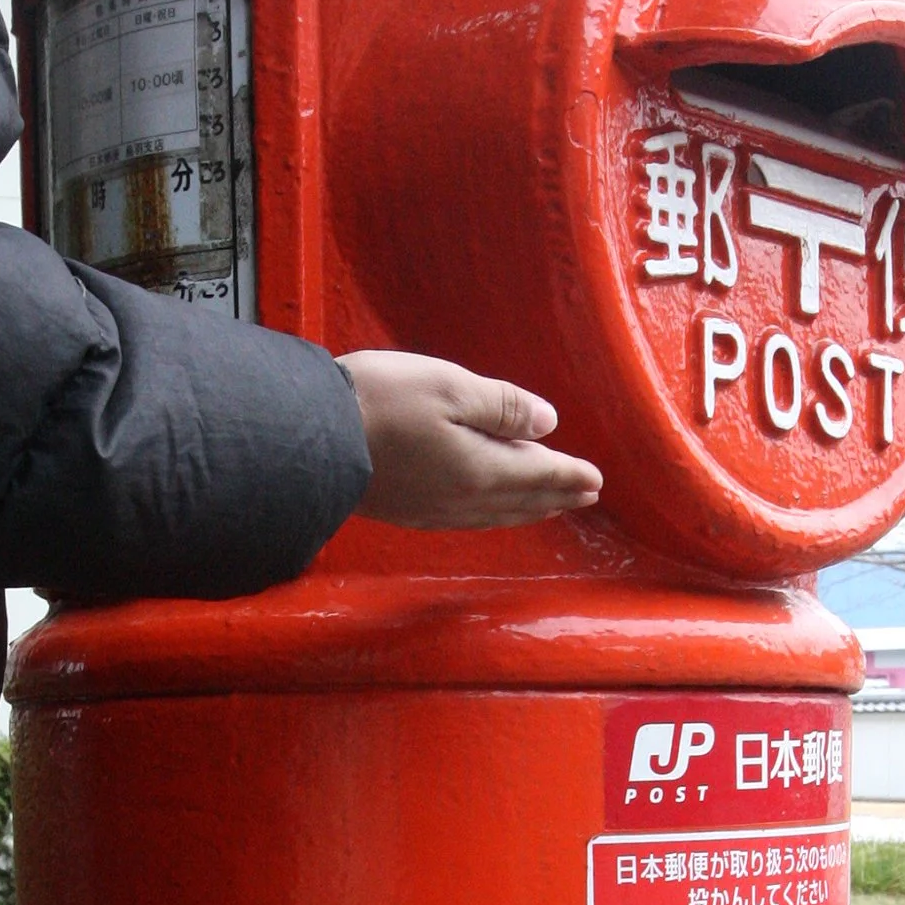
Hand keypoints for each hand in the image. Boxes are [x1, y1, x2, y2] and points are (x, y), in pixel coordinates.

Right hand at [337, 351, 603, 530]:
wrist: (308, 437)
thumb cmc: (378, 402)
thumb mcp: (449, 386)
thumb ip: (503, 405)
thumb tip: (546, 423)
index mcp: (480, 469)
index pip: (538, 472)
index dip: (570, 474)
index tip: (596, 478)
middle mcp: (461, 499)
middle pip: (521, 500)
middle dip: (556, 495)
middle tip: (584, 494)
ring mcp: (431, 509)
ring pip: (495, 514)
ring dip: (526, 509)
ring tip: (546, 504)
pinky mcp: (405, 510)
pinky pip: (466, 519)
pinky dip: (492, 515)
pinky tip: (487, 510)